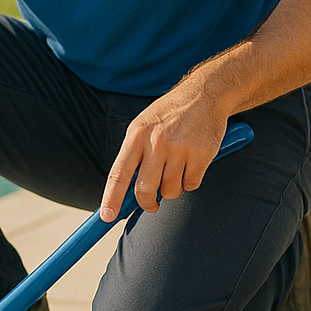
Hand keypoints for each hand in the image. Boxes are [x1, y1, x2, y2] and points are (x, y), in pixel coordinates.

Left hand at [99, 89, 228, 221]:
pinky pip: (191, 184)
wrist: (204, 94)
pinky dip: (190, 181)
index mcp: (136, 135)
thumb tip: (123, 190)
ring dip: (172, 188)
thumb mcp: (143, 126)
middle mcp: (156, 142)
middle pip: (145, 189)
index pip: (119, 173)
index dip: (111, 197)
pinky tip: (192, 163)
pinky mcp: (201, 154)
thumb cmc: (169, 115)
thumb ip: (134, 154)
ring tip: (175, 168)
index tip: (107, 216)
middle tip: (152, 205)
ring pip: (170, 190)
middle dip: (147, 203)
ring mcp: (179, 148)